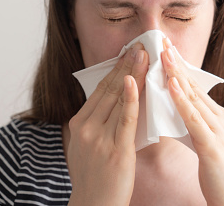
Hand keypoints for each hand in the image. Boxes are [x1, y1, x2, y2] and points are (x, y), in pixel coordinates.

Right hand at [66, 43, 148, 205]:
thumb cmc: (95, 179)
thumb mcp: (88, 146)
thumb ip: (99, 124)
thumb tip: (119, 103)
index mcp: (79, 124)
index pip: (99, 91)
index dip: (114, 70)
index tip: (127, 53)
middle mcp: (86, 127)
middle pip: (108, 90)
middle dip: (125, 65)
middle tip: (138, 45)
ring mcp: (99, 139)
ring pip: (118, 99)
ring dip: (132, 74)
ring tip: (144, 54)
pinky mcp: (116, 151)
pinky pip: (125, 119)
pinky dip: (130, 98)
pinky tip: (135, 81)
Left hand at [161, 37, 223, 205]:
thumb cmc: (216, 171)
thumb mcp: (200, 140)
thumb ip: (187, 122)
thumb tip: (168, 108)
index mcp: (214, 115)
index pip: (192, 85)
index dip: (177, 66)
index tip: (162, 48)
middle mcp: (218, 117)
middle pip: (192, 84)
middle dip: (175, 61)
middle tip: (160, 40)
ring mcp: (217, 129)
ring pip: (193, 96)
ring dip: (177, 73)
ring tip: (163, 53)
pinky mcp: (212, 144)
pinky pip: (194, 118)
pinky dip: (182, 100)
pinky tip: (171, 85)